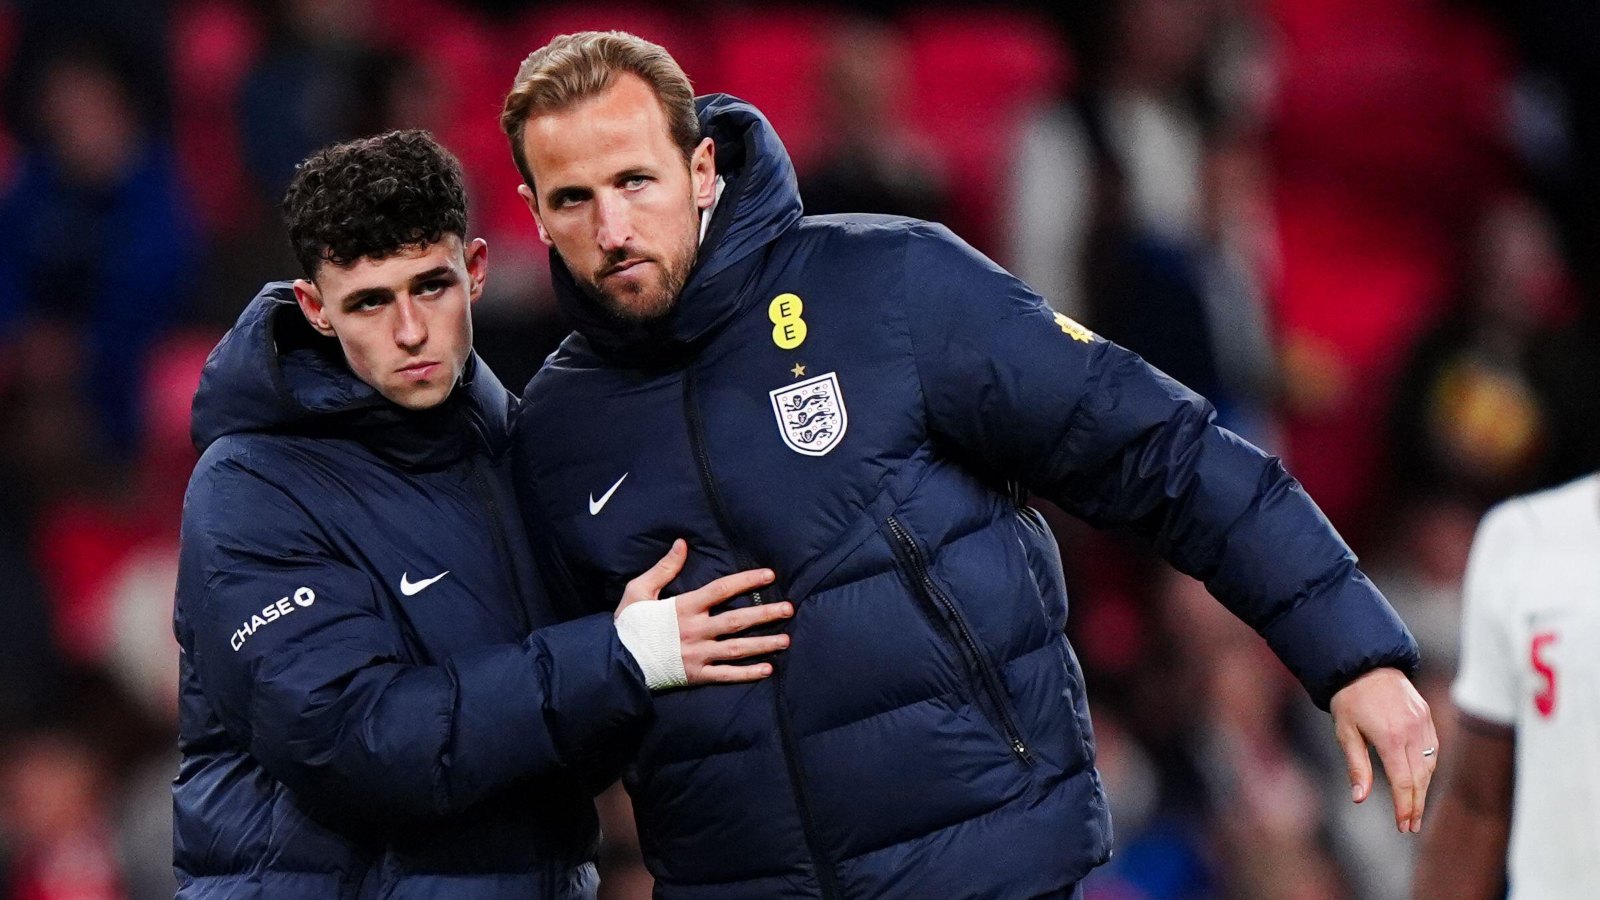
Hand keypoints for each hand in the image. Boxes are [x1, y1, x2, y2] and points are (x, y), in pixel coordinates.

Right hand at [617, 539, 792, 684]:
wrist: (615, 663)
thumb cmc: (627, 625)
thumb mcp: (639, 591)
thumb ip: (664, 568)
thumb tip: (682, 544)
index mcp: (683, 607)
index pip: (721, 590)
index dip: (747, 581)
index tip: (769, 575)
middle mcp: (695, 630)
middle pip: (737, 620)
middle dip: (766, 614)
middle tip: (789, 609)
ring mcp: (697, 655)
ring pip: (737, 649)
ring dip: (763, 644)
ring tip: (786, 640)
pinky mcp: (696, 676)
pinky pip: (726, 675)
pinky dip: (747, 673)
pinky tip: (767, 669)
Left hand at [1329, 667, 1437, 832]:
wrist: (1365, 663)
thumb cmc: (1349, 699)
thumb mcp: (1345, 732)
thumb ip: (1356, 767)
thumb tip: (1359, 799)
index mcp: (1391, 737)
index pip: (1403, 782)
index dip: (1404, 807)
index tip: (1402, 826)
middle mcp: (1412, 731)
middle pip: (1420, 778)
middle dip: (1416, 804)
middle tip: (1410, 826)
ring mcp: (1423, 723)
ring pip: (1430, 765)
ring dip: (1423, 789)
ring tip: (1415, 809)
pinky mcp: (1427, 717)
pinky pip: (1433, 749)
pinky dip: (1428, 768)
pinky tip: (1420, 781)